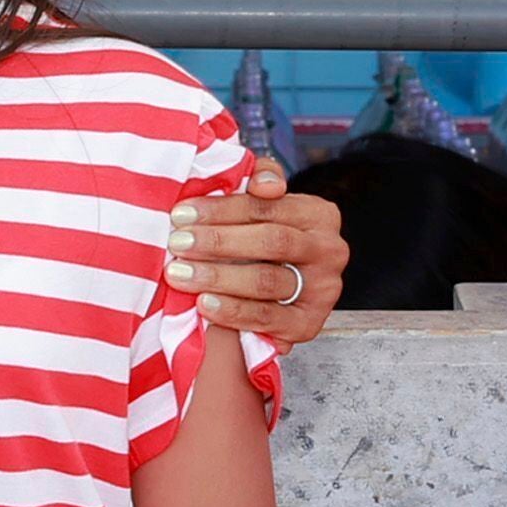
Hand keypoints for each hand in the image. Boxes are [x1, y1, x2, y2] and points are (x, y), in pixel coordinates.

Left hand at [173, 163, 346, 343]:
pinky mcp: (309, 324)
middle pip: (270, 241)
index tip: (182, 214)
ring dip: (217, 276)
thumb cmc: (263, 244)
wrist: (279, 300)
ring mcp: (322, 290)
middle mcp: (329, 250)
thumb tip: (262, 182)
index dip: (221, 209)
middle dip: (217, 242)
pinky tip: (204, 303)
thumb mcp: (265, 208)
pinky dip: (233, 310)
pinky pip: (267, 317)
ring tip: (181, 273)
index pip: (267, 206)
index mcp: (319, 214)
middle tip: (178, 243)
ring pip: (266, 280)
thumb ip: (258, 181)